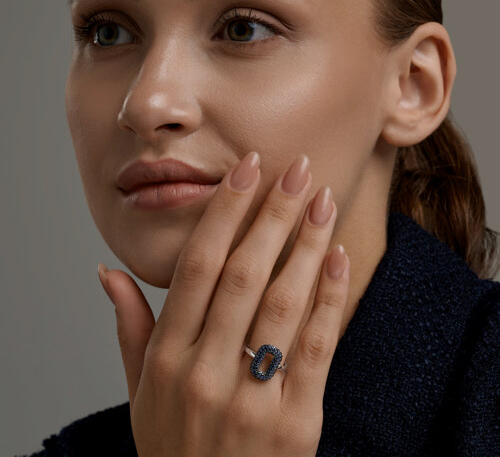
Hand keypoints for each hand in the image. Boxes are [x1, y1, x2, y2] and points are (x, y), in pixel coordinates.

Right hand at [98, 151, 349, 456]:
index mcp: (167, 358)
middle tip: (296, 168)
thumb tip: (107, 272)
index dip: (224, 213)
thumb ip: (127, 327)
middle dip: (272, 214)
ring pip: (282, 303)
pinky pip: (315, 349)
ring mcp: (250, 399)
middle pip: (244, 274)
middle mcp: (204, 373)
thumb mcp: (138, 390)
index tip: (247, 171)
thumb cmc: (173, 446)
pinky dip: (330, 299)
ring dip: (306, 246)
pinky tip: (340, 258)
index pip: (198, 266)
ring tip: (322, 201)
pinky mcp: (294, 424)